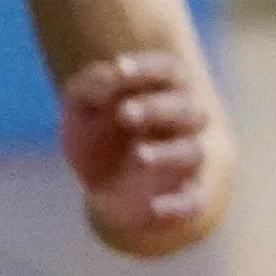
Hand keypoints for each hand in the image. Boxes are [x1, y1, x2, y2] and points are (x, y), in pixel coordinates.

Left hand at [59, 48, 217, 252]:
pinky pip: (194, 201)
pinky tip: (154, 207)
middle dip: (157, 109)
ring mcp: (188, 162)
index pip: (170, 72)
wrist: (105, 190)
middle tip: (123, 114)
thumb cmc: (97, 136)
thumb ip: (92, 85)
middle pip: (189, 109)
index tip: (119, 69)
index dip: (148, 68)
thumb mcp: (81, 106)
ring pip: (194, 151)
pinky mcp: (185, 197)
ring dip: (168, 153)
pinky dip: (179, 205)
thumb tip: (112, 76)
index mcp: (166, 94)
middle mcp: (186, 125)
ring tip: (138, 156)